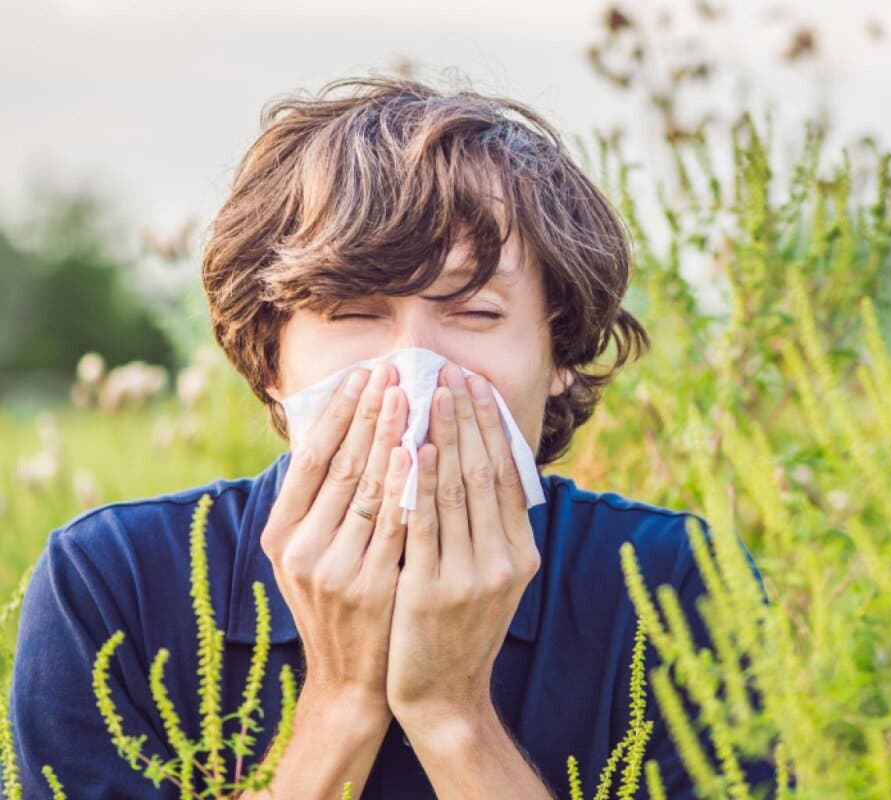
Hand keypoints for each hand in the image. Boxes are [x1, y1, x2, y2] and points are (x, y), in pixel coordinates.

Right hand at [260, 361, 411, 724]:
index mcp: (280, 536)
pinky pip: (393, 525)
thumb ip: (318, 504)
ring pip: (366, 489)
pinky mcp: (370, 587)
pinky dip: (405, 486)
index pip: (309, 459)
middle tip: (391, 370)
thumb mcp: (309, 556)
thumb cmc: (337, 606)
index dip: (336, 414)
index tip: (360, 375)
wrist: (351, 680)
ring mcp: (334, 570)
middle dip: (367, 414)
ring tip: (408, 394)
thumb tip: (337, 432)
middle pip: (339, 466)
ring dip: (389, 437)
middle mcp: (300, 550)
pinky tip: (418, 451)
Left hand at [386, 362, 541, 731]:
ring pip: (456, 491)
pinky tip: (411, 448)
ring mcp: (470, 577)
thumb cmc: (460, 629)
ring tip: (429, 394)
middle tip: (452, 373)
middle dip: (468, 418)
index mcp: (521, 554)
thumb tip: (485, 464)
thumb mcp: (493, 579)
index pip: (508, 475)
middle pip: (485, 473)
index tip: (476, 385)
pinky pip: (423, 524)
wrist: (443, 695)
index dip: (492, 427)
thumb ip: (492, 529)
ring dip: (443, 437)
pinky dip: (419, 483)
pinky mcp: (430, 590)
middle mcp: (504, 561)